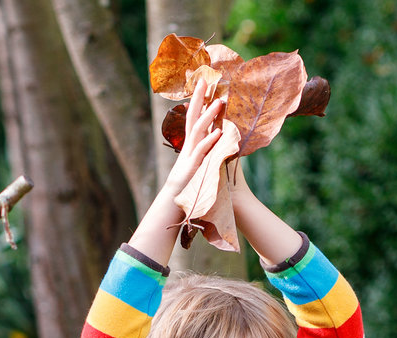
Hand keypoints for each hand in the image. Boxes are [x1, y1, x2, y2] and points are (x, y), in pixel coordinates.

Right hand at [158, 82, 226, 201]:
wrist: (177, 198)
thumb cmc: (191, 177)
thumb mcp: (199, 157)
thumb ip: (206, 144)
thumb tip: (218, 131)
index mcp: (192, 140)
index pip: (194, 114)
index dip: (198, 98)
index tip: (204, 81)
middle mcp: (190, 143)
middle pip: (193, 116)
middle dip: (199, 97)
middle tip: (206, 80)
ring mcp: (191, 153)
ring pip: (198, 130)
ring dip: (208, 115)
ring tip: (219, 102)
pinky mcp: (194, 166)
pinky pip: (202, 151)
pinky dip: (209, 141)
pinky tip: (218, 132)